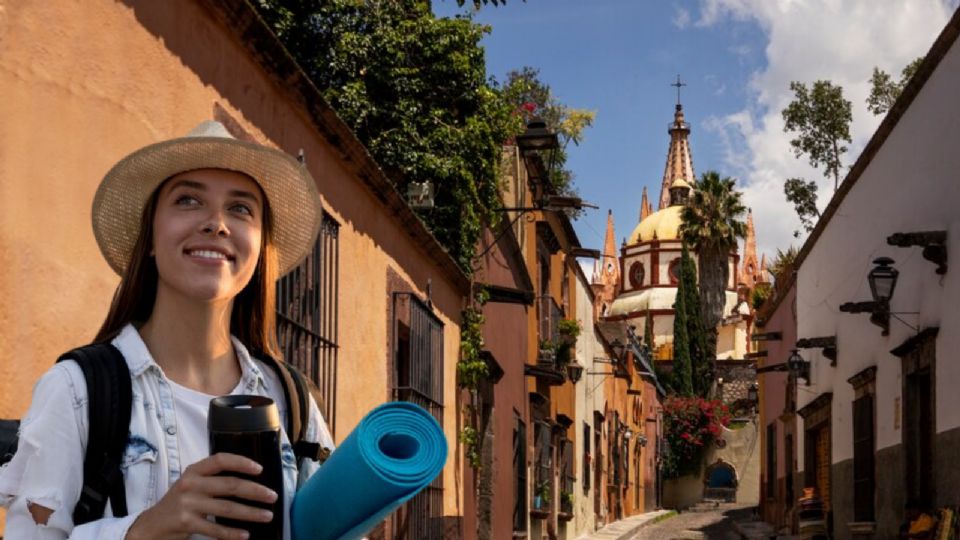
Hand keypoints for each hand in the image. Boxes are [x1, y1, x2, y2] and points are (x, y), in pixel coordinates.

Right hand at [125, 453, 276, 539]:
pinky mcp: (186, 523)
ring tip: (267, 516)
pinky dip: (232, 533)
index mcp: (194, 471)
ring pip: (227, 508)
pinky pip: (215, 529)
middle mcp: (190, 484)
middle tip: (272, 497)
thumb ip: (213, 479)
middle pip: (230, 485)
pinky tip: (246, 534)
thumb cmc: (180, 502)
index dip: (241, 462)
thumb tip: (250, 480)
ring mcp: (187, 504)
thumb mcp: (192, 484)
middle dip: (255, 491)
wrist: (152, 525)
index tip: (260, 469)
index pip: (221, 460)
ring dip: (250, 513)